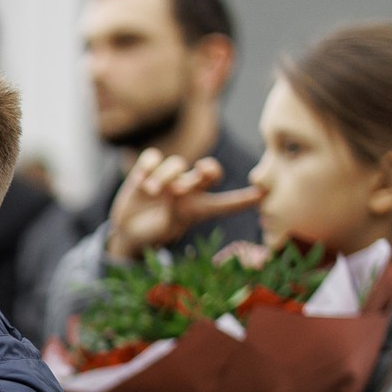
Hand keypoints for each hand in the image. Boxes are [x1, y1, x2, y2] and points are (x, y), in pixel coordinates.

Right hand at [104, 149, 264, 260]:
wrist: (127, 232)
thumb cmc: (154, 233)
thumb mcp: (167, 227)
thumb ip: (175, 208)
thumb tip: (176, 186)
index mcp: (199, 208)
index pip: (227, 203)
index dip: (244, 199)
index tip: (263, 193)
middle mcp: (189, 189)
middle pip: (211, 171)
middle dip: (209, 170)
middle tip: (202, 172)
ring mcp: (169, 178)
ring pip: (177, 164)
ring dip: (165, 176)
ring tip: (152, 191)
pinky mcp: (149, 170)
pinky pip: (153, 157)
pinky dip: (149, 166)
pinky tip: (141, 179)